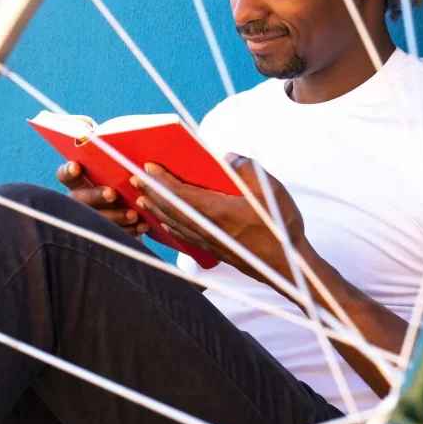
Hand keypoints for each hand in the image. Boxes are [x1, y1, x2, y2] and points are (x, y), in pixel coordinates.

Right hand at [56, 161, 148, 237]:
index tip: (76, 167)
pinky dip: (130, 230)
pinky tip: (142, 226)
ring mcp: (88, 220)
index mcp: (78, 184)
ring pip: (98, 218)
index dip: (68, 171)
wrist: (134, 214)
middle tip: (112, 194)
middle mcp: (79, 201)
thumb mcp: (118, 178)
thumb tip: (135, 165)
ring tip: (133, 215)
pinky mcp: (104, 235)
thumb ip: (118, 172)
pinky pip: (114, 234)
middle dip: (96, 195)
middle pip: (80, 198)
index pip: (65, 175)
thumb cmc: (123, 188)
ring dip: (116, 216)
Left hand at [132, 155, 306, 281]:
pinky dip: (171, 226)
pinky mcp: (215, 250)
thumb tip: (228, 157)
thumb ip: (247, 170)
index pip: (180, 193)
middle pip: (171, 209)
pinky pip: (185, 235)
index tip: (147, 167)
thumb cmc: (280, 227)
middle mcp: (208, 228)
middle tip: (135, 180)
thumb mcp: (271, 190)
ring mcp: (210, 242)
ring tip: (143, 200)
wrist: (287, 266)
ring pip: (175, 224)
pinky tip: (166, 223)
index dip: (161, 180)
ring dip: (156, 210)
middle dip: (152, 193)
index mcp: (218, 211)